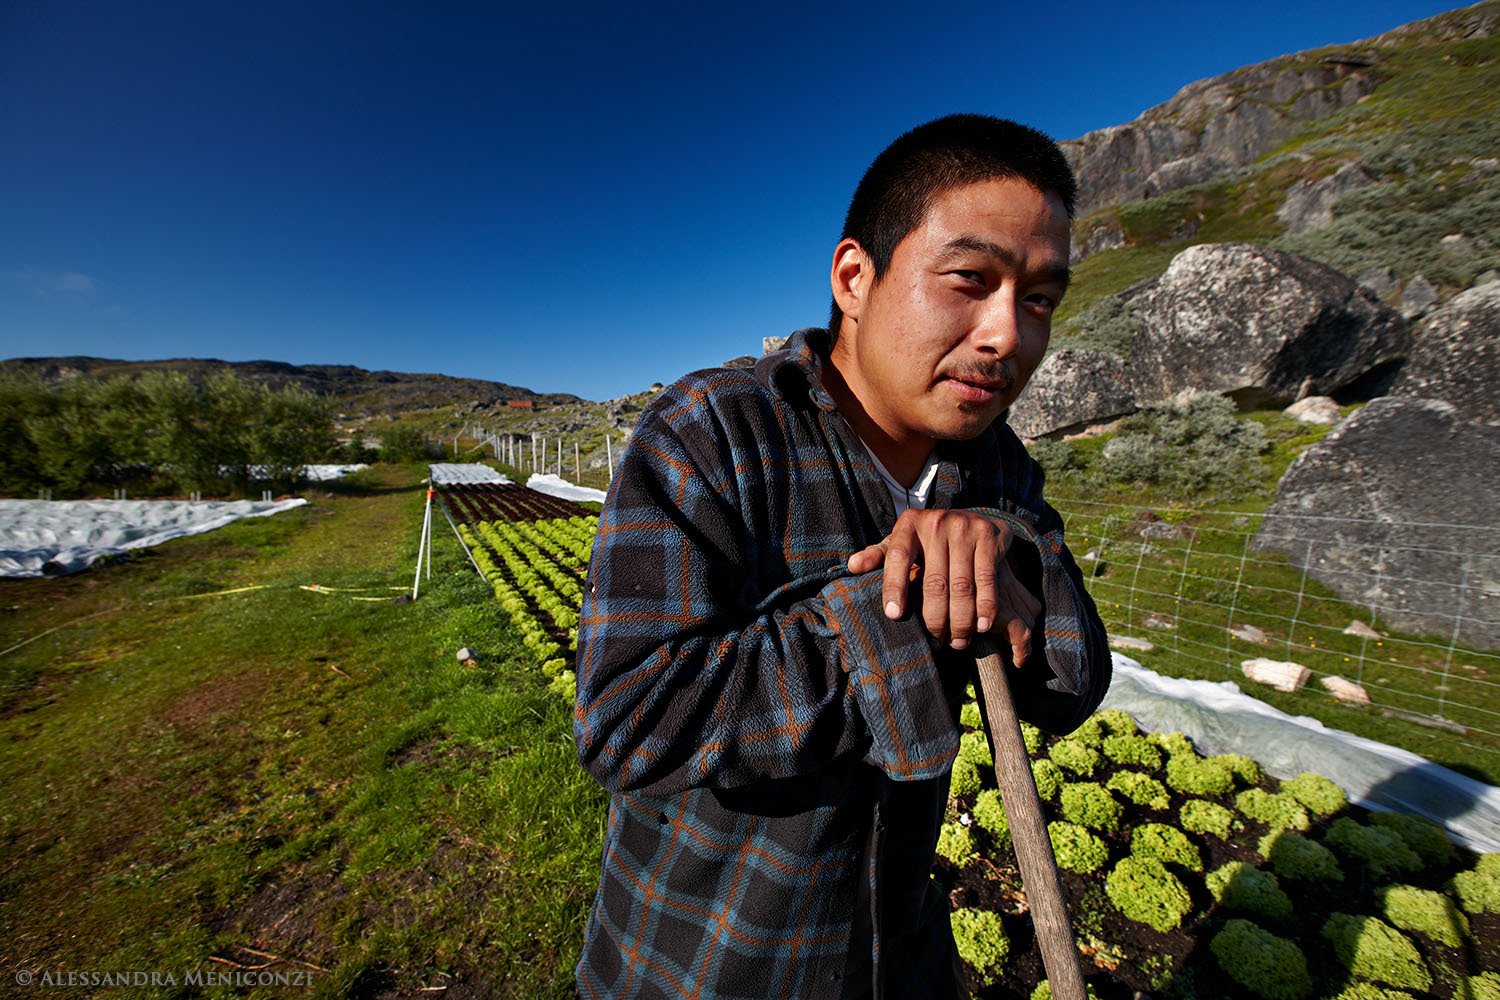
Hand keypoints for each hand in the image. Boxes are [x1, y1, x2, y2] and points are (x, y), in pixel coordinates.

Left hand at [847, 508, 1041, 665]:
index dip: (893, 587)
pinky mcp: (988, 536)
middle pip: (934, 582)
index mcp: (909, 524)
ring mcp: (964, 528)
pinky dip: (985, 607)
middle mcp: (936, 523)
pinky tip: (982, 627)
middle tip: (936, 643)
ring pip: (961, 585)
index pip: (897, 557)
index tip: (893, 616)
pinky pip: (986, 579)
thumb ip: (880, 555)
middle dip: (934, 619)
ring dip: (960, 620)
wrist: (974, 518)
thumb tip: (852, 567)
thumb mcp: (903, 541)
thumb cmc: (929, 539)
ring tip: (957, 642)